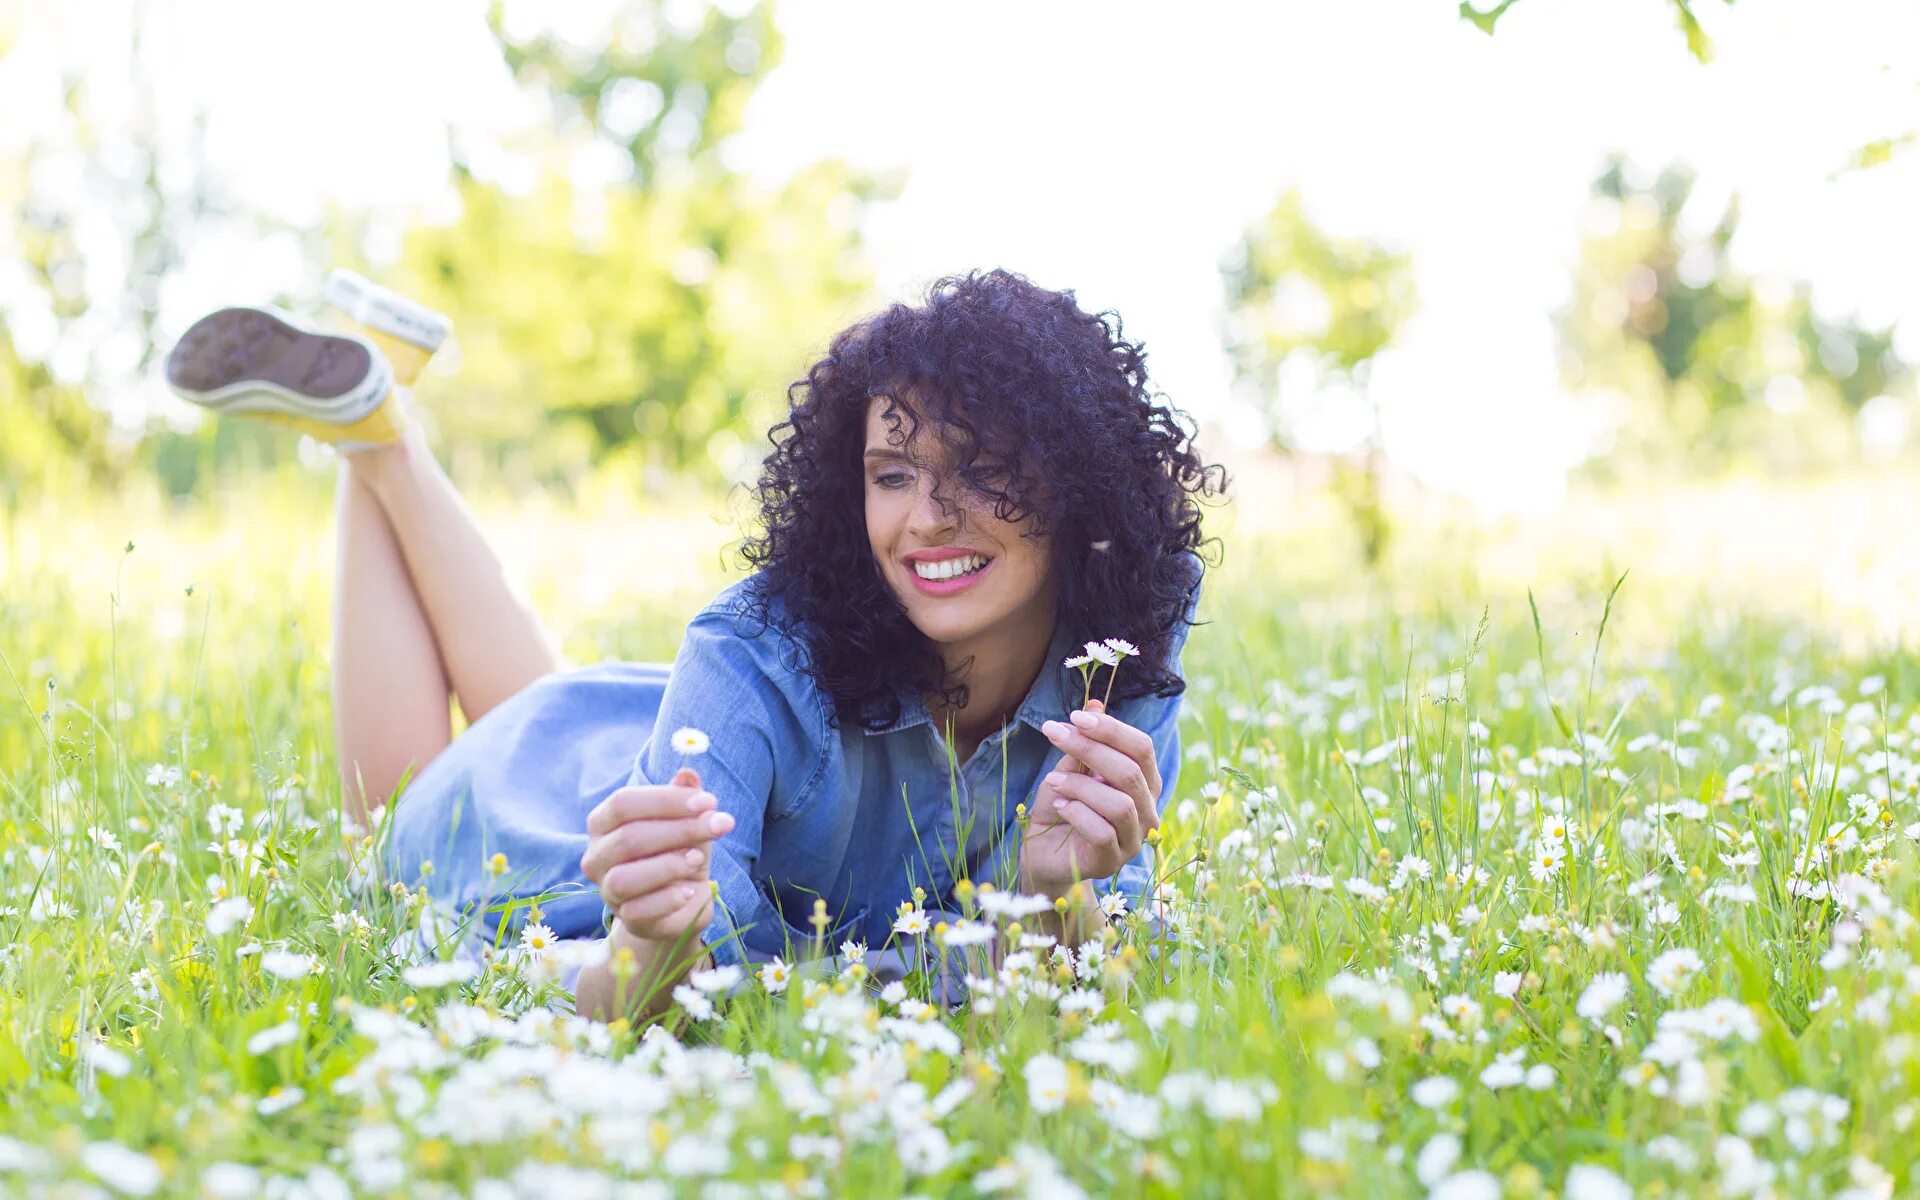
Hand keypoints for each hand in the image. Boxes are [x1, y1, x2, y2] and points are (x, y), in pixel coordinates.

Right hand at [581, 767, 732, 942]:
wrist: (683, 900)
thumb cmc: (678, 851)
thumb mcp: (687, 821)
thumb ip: (684, 799)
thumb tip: (688, 774)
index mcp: (603, 823)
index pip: (623, 803)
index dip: (666, 800)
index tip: (708, 801)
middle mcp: (596, 857)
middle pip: (628, 838)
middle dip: (680, 829)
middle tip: (719, 825)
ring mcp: (608, 892)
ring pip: (624, 878)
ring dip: (669, 865)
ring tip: (697, 859)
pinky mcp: (627, 921)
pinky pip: (638, 911)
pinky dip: (668, 898)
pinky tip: (689, 890)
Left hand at [1019, 698, 1163, 896]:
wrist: (1044, 853)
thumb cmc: (1062, 806)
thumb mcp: (1070, 768)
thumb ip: (1085, 742)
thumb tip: (1095, 703)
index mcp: (1144, 782)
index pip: (1141, 748)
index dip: (1111, 729)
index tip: (1075, 716)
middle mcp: (1147, 809)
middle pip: (1130, 772)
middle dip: (1090, 748)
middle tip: (1054, 734)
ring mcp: (1133, 838)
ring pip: (1120, 804)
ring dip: (1081, 785)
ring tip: (1053, 779)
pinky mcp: (1113, 860)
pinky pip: (1103, 832)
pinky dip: (1078, 813)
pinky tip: (1059, 806)